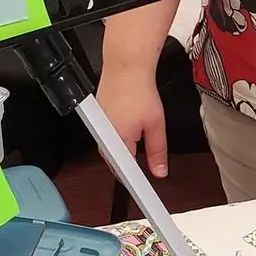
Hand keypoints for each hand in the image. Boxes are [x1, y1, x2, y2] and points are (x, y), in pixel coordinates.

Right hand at [97, 60, 169, 177]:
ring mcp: (98, 126)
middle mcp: (103, 136)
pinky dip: (118, 134)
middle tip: (147, 158)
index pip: (124, 171)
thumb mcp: (156, 124)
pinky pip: (106, 134)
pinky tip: (129, 122)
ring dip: (123, 147)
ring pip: (110, 147)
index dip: (135, 181)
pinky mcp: (97, 117)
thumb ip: (157, 151)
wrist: (126, 67)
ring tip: (139, 131)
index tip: (144, 188)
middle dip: (129, 163)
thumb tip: (159, 171)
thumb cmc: (139, 91)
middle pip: (115, 161)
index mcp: (117, 141)